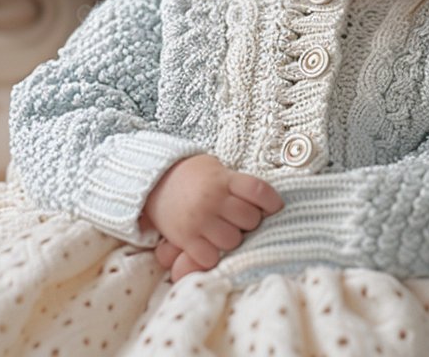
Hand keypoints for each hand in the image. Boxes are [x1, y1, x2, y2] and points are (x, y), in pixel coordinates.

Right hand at [143, 154, 281, 279]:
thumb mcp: (217, 171)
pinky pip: (210, 257)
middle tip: (241, 220)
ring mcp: (199, 220)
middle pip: (250, 219)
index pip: (259, 190)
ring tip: (225, 231)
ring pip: (233, 241)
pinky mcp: (185, 238)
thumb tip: (266, 206)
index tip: (273, 207)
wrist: (154, 181)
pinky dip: (213, 256)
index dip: (272, 202)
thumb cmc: (193, 177)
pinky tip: (210, 245)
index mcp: (223, 180)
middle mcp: (213, 199)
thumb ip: (237, 185)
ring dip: (233, 240)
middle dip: (250, 222)